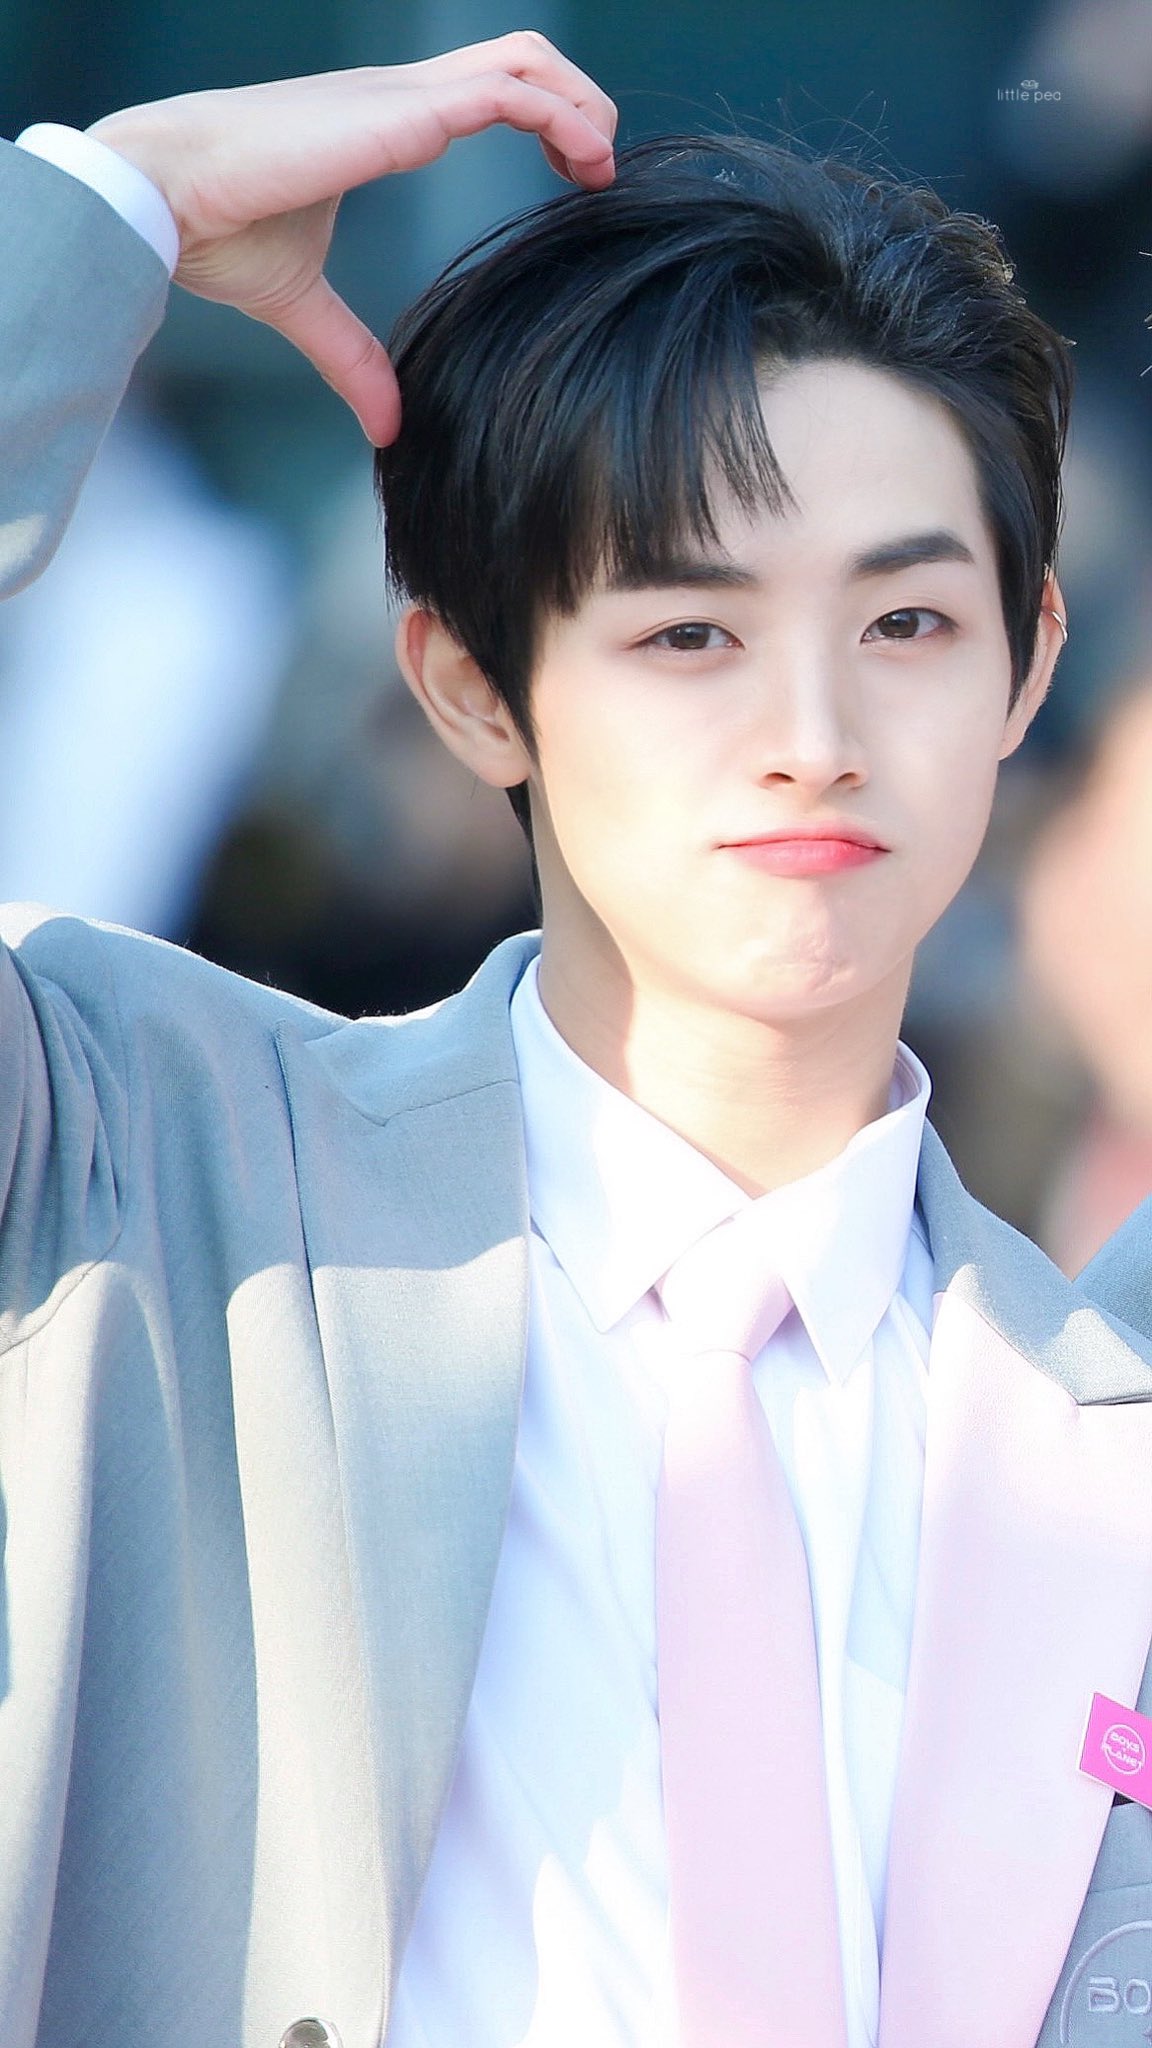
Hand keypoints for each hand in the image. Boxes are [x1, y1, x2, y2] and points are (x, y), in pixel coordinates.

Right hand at [88, 33, 616, 444]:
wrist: (166, 196)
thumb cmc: (214, 231)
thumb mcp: (301, 304)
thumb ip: (351, 360)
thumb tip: (386, 428)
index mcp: (378, 120)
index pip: (480, 87)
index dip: (540, 114)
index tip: (572, 173)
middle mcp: (396, 95)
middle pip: (517, 56)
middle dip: (577, 100)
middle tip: (599, 170)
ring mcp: (400, 96)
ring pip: (524, 59)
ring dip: (581, 104)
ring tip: (603, 166)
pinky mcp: (402, 113)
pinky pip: (506, 94)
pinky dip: (559, 119)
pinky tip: (586, 164)